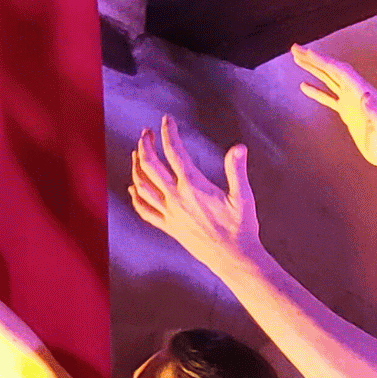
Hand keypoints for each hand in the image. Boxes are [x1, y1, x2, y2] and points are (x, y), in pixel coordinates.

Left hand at [128, 115, 259, 264]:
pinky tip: (133, 189)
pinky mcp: (168, 227)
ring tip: (138, 153)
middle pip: (150, 165)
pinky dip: (136, 198)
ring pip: (142, 185)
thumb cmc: (241, 227)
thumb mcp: (243, 197)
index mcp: (194, 186)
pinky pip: (145, 210)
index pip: (175, 152)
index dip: (169, 133)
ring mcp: (169, 213)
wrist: (233, 258)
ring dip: (136, 166)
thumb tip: (239, 148)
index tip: (167, 120)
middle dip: (145, 145)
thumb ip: (237, 170)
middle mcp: (176, 198)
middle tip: (147, 133)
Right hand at [293, 44, 376, 167]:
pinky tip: (304, 85)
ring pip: (329, 79)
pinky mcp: (347, 111)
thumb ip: (375, 114)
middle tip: (295, 48)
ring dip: (314, 68)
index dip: (324, 61)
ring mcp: (351, 100)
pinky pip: (329, 96)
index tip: (308, 52)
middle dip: (314, 59)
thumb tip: (367, 96)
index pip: (341, 72)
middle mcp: (357, 92)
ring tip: (296, 58)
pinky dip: (316, 90)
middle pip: (333, 70)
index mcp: (363, 92)